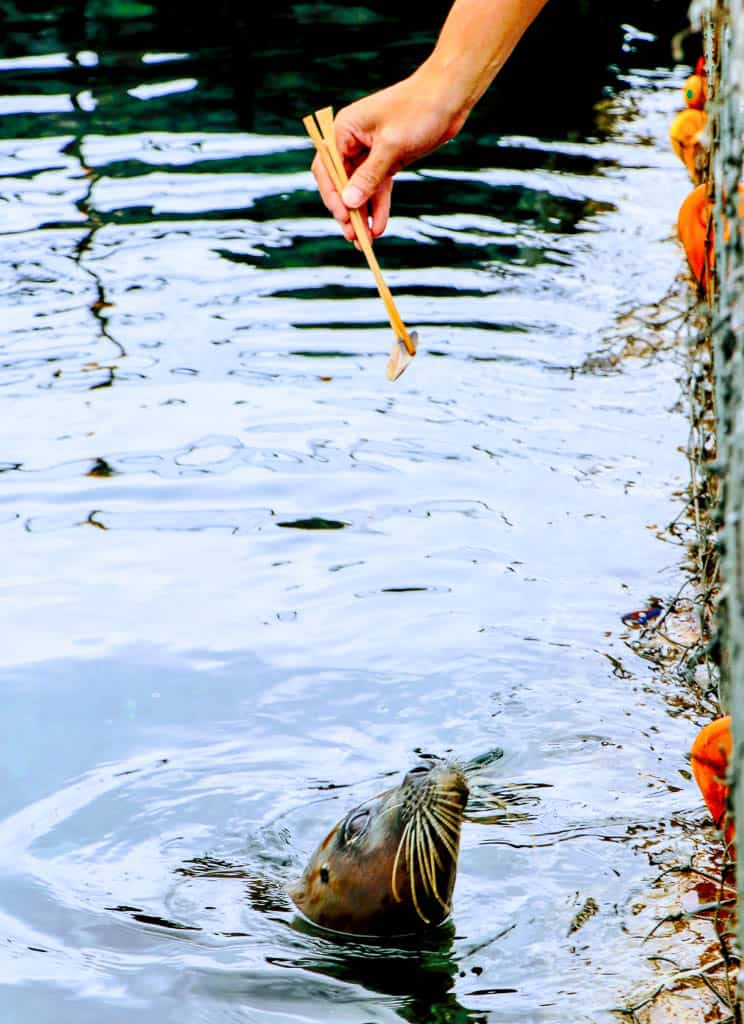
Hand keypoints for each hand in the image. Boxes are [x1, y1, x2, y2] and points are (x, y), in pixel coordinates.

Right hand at [311, 68, 467, 242]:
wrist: (449, 97)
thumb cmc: (418, 111)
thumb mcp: (392, 146)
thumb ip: (369, 176)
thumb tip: (348, 203)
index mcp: (343, 130)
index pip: (328, 168)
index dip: (333, 195)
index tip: (344, 217)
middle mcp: (351, 141)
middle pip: (341, 183)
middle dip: (348, 211)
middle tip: (354, 238)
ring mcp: (368, 152)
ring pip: (359, 190)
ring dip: (363, 214)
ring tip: (367, 241)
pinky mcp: (386, 160)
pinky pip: (377, 188)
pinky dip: (378, 207)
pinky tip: (379, 227)